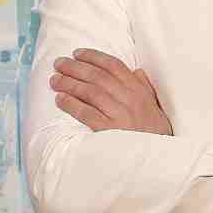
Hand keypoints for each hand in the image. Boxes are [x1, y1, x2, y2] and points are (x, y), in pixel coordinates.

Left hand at [50, 49, 172, 135]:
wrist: (157, 158)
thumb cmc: (155, 133)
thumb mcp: (155, 107)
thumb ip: (145, 88)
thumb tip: (136, 71)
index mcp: (138, 91)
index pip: (113, 66)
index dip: (93, 57)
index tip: (77, 53)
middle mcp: (129, 99)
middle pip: (97, 76)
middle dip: (75, 67)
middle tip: (59, 63)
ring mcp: (119, 114)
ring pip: (90, 92)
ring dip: (69, 83)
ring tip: (54, 80)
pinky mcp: (109, 131)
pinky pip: (86, 114)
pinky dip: (71, 104)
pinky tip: (60, 99)